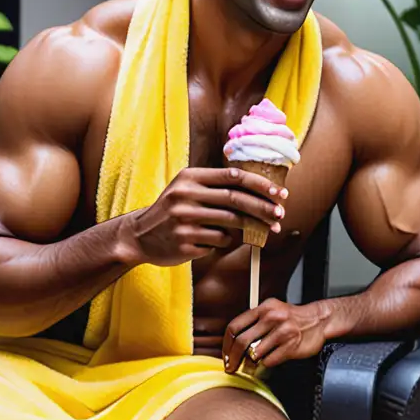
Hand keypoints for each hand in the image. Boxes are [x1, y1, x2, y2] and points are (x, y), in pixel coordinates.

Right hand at [121, 167, 287, 266]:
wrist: (139, 236)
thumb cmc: (174, 210)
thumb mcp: (188, 188)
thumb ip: (218, 186)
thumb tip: (261, 191)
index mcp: (190, 177)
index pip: (233, 176)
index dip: (260, 184)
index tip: (279, 193)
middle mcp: (185, 196)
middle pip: (235, 200)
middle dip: (263, 208)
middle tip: (280, 215)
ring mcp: (183, 221)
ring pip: (230, 224)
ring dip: (250, 228)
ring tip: (259, 231)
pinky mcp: (184, 243)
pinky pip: (218, 242)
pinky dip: (224, 241)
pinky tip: (214, 240)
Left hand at [222, 298, 328, 371]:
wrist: (319, 320)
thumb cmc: (292, 319)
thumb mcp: (272, 311)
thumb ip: (254, 323)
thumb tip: (233, 344)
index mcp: (264, 308)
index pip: (235, 326)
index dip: (226, 344)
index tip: (226, 355)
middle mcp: (272, 317)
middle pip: (242, 342)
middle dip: (233, 359)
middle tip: (231, 367)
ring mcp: (283, 331)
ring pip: (255, 353)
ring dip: (253, 361)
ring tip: (257, 360)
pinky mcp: (292, 345)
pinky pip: (269, 361)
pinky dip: (268, 363)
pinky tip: (272, 357)